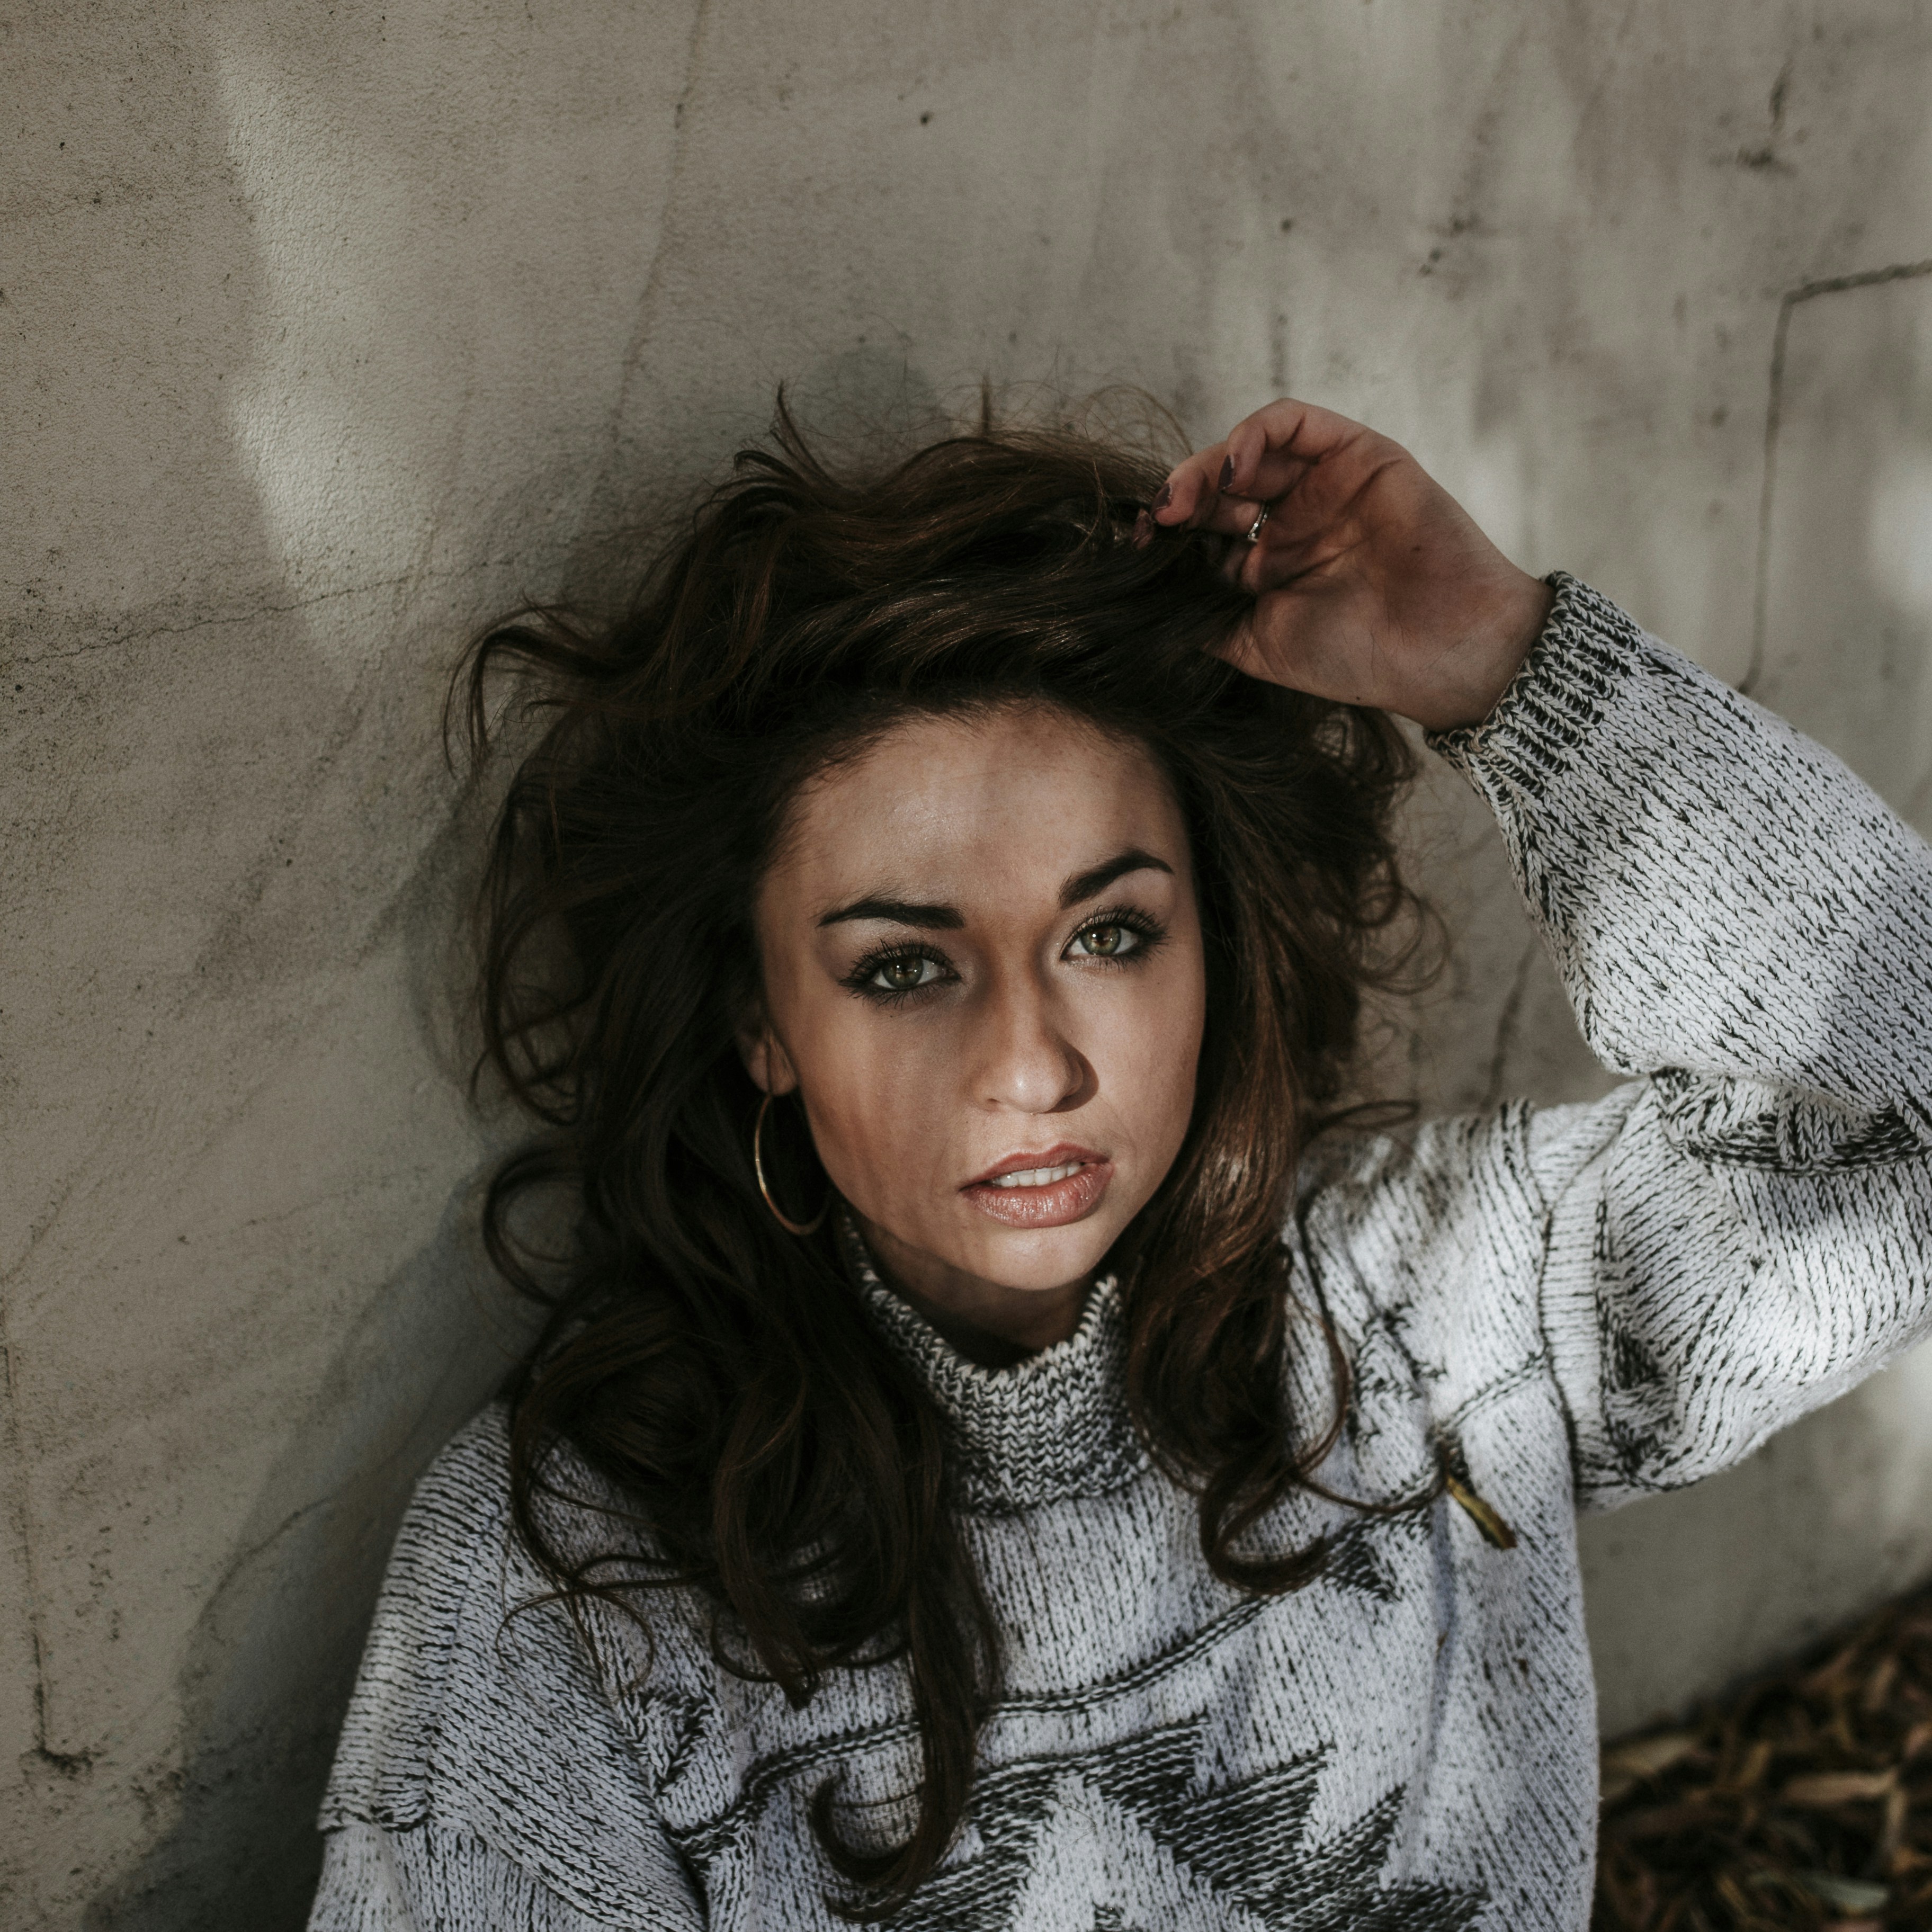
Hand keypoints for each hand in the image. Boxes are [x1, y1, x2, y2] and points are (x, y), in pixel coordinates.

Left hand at [1148, 399, 1552, 732]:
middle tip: (1152, 521)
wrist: (1441, 651)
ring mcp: (1320, 484)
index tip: (1132, 547)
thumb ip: (1205, 620)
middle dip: (1177, 498)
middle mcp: (1289, 519)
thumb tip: (1139, 606)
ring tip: (1181, 499)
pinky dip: (1253, 435)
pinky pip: (1293, 422)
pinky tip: (1233, 469)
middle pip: (1216, 487)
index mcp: (1264, 563)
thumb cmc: (1358, 657)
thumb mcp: (1258, 645)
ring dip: (1204, 466)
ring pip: (1246, 451)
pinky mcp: (1354, 452)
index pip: (1200, 531)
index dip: (1164, 533)